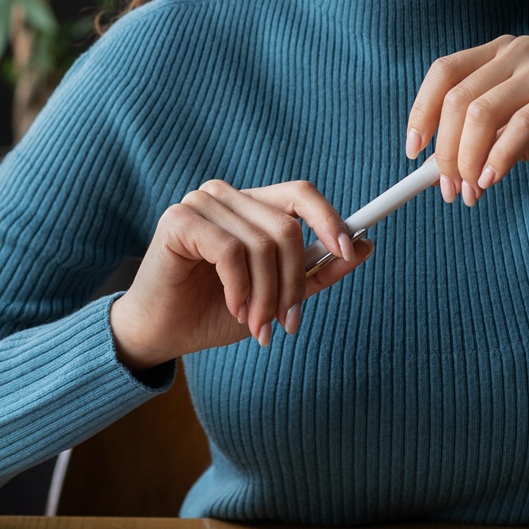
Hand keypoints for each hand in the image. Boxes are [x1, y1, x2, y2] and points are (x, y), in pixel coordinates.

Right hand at [110, 180, 373, 370]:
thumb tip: (367, 247)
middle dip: (293, 282)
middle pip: (286, 226)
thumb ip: (316, 270)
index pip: (301, 194)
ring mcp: (201, 202)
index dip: (330, 218)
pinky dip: (240, 287)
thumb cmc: (215, 311)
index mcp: (251, 204)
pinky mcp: (180, 220)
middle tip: (287, 322)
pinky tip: (233, 307)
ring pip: (262, 243)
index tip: (350, 251)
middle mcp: (227, 195)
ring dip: (267, 294)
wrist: (162, 334)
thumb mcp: (278, 294)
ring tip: (258, 324)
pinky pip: (231, 251)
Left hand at [405, 35, 528, 204]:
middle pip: (458, 99)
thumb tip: (433, 166)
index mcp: (500, 52)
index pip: (443, 74)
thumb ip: (479, 139)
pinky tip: (493, 179)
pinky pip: (522, 125)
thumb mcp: (515, 129)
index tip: (413, 152)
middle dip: (446, 151)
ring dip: (468, 160)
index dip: (421, 112)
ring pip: (483, 113)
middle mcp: (519, 51)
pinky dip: (500, 157)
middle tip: (449, 189)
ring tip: (471, 192)